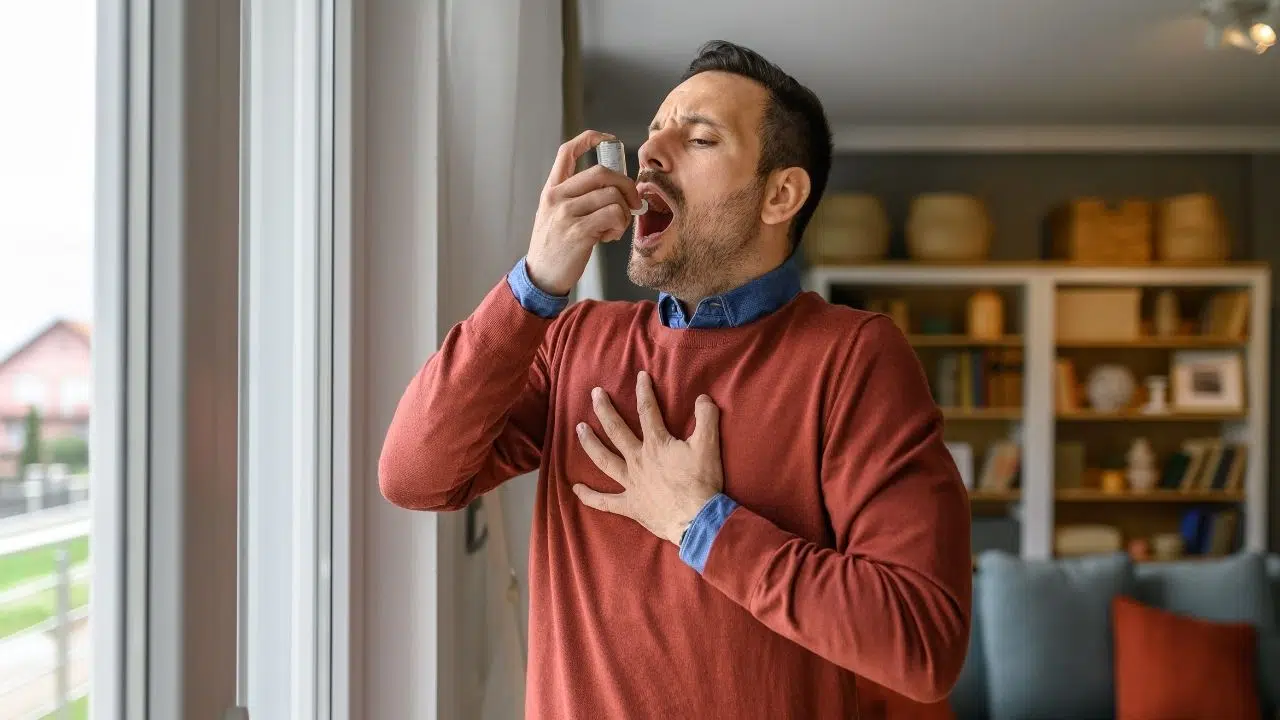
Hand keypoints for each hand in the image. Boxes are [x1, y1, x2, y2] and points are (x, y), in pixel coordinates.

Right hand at [526, 129, 643, 296]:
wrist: (540, 276)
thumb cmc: (554, 246)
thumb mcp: (555, 214)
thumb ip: (577, 198)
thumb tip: (615, 189)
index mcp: (552, 189)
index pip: (567, 151)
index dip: (590, 139)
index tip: (609, 140)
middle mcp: (557, 196)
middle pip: (602, 172)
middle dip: (626, 185)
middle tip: (633, 203)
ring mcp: (566, 213)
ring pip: (612, 196)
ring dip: (624, 213)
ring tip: (614, 228)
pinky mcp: (578, 231)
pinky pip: (613, 215)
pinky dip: (620, 225)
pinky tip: (610, 236)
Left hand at [572, 371, 723, 545]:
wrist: (697, 519)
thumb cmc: (702, 482)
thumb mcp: (709, 445)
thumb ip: (706, 418)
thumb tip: (703, 398)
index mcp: (657, 444)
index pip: (648, 411)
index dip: (643, 391)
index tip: (640, 376)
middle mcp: (638, 460)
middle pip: (616, 431)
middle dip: (604, 410)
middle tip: (594, 394)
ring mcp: (631, 483)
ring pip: (604, 459)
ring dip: (590, 443)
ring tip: (579, 428)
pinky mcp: (630, 505)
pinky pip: (604, 502)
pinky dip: (589, 496)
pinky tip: (575, 488)